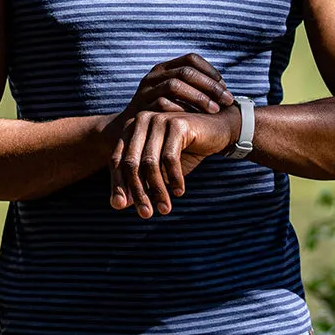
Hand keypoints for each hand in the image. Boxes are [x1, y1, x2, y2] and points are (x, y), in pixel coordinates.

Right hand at [110, 54, 233, 139]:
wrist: (128, 132)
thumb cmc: (161, 116)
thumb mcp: (175, 97)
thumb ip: (193, 90)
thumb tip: (225, 90)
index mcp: (164, 68)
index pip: (191, 59)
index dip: (210, 71)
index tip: (225, 87)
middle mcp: (154, 76)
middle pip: (186, 72)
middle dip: (210, 86)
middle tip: (227, 101)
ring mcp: (146, 90)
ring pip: (175, 85)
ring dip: (198, 97)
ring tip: (215, 110)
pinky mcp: (140, 106)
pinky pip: (163, 104)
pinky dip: (181, 110)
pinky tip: (195, 119)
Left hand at [110, 108, 240, 218]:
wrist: (217, 130)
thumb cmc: (184, 150)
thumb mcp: (159, 169)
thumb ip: (140, 182)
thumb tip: (119, 205)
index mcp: (131, 128)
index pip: (117, 160)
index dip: (117, 184)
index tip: (118, 206)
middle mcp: (142, 120)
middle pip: (131, 162)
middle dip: (137, 191)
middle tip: (145, 214)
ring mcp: (159, 120)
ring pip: (150, 163)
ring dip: (157, 190)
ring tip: (164, 209)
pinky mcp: (178, 124)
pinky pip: (170, 158)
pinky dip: (174, 178)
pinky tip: (179, 192)